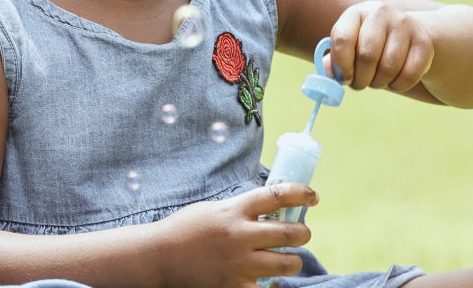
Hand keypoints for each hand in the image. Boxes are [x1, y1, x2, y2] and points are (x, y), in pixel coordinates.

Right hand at [152, 183, 316, 286]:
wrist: (159, 258)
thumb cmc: (184, 230)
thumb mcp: (212, 210)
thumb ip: (238, 210)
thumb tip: (267, 209)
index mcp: (233, 211)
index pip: (275, 196)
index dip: (300, 194)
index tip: (313, 196)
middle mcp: (240, 236)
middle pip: (290, 233)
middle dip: (303, 233)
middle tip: (302, 234)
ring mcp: (239, 264)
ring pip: (287, 264)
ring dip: (293, 261)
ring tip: (289, 260)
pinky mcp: (234, 287)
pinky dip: (274, 287)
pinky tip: (272, 283)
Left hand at [329, 0, 434, 91]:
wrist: (405, 34)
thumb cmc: (369, 44)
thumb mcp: (351, 45)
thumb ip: (335, 59)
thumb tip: (329, 72)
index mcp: (356, 13)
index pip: (342, 38)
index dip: (341, 65)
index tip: (344, 78)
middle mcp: (381, 13)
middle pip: (367, 55)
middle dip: (360, 78)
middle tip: (359, 84)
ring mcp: (405, 24)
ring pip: (389, 67)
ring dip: (379, 83)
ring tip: (376, 81)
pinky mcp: (424, 41)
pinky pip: (410, 74)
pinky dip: (399, 86)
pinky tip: (393, 82)